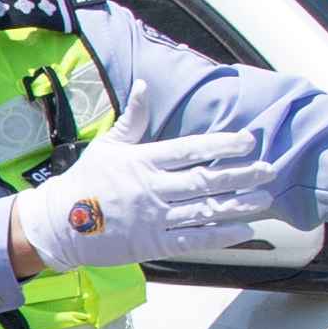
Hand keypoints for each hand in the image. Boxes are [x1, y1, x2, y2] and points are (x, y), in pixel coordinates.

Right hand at [9, 127, 279, 271]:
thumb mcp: (107, 146)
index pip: (191, 149)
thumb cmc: (85, 182)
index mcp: (144, 161)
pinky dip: (220, 236)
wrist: (59, 225)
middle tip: (268, 170)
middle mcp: (153, 188)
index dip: (222, 144)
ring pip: (205, 210)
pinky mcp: (153, 243)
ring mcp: (155, 218)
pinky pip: (193, 240)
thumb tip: (143, 84)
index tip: (248, 140)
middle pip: (205, 180)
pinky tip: (245, 230)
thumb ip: (132, 118)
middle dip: (240, 175)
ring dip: (238, 205)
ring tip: (264, 198)